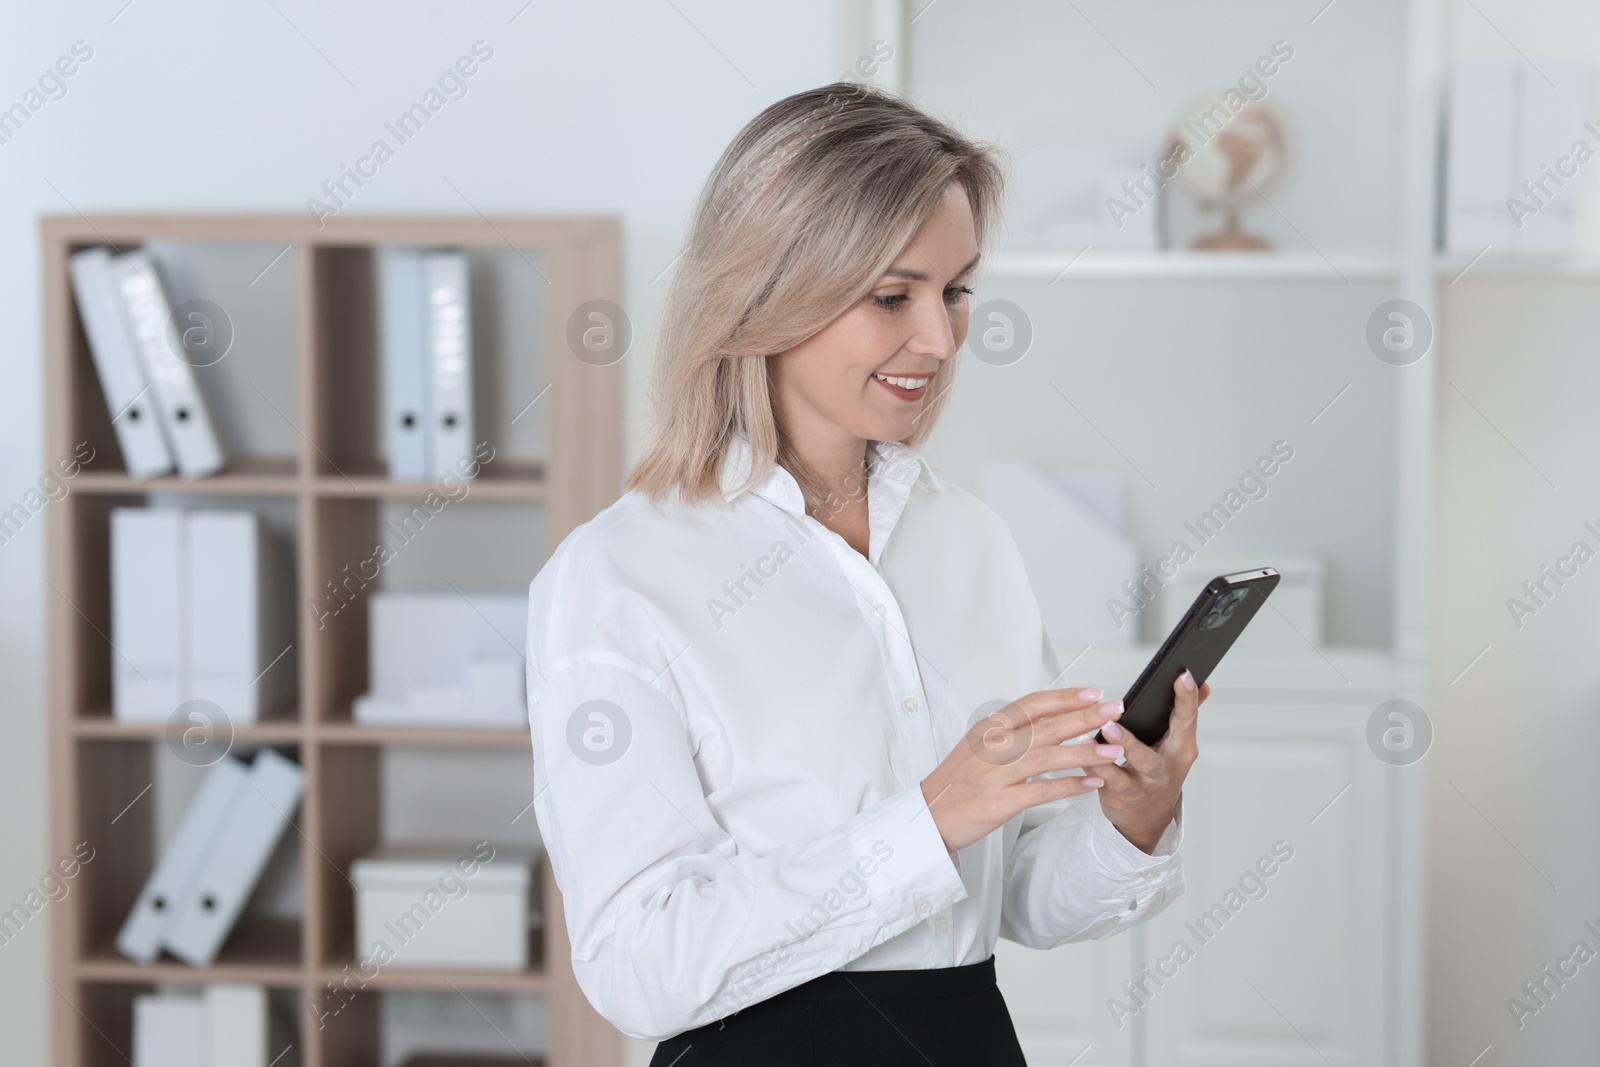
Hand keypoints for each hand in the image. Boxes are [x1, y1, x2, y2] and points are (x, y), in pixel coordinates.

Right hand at [921, 688, 1126, 853]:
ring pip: (1048, 757)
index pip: (1032, 705)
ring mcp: (995, 774)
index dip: (1065, 697)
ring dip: (1084, 753)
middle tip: (1115, 711)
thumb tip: (1053, 719)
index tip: (1094, 693)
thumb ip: (1011, 733)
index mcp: (988, 728)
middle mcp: (992, 747)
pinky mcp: (1000, 802)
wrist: (928, 816)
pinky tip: (1091, 783)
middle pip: (1046, 726)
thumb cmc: (957, 782)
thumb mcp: (978, 747)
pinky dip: (1069, 786)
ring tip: (1113, 750)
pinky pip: (1042, 792)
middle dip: (1085, 717)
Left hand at [1096, 671, 1209, 852]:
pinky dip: (1094, 765)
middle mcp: (1165, 766)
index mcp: (1181, 748)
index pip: (1187, 718)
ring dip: (1120, 747)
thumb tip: (1202, 684)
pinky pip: (1106, 778)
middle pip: (1163, 744)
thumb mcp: (1177, 745)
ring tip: (1105, 730)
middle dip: (1146, 730)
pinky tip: (1083, 749)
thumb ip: (1185, 714)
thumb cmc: (1159, 773)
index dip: (1186, 697)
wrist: (1146, 819)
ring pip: (1135, 765)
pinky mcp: (1121, 794)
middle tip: (1122, 713)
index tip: (1182, 675)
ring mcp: (1144, 782)